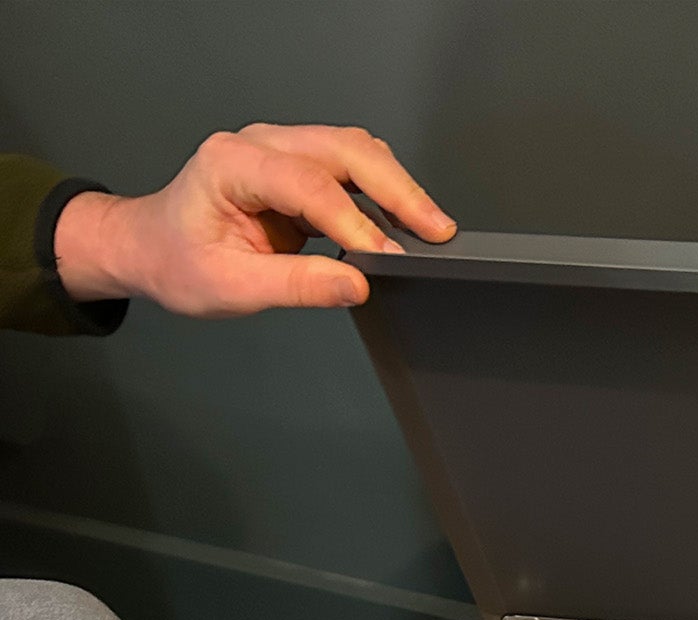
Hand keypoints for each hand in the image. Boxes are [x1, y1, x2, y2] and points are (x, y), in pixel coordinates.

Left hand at [53, 123, 455, 315]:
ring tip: (429, 229)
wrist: (152, 247)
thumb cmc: (177, 262)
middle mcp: (260, 145)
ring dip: (397, 188)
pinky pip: (351, 172)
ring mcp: (282, 152)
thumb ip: (295, 286)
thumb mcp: (229, 287)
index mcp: (232, 165)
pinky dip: (383, 197)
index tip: (387, 259)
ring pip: (355, 152)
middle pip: (345, 150)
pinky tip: (403, 227)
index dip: (354, 223)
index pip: (310, 185)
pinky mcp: (299, 170)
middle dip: (397, 190)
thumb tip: (355, 286)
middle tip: (436, 230)